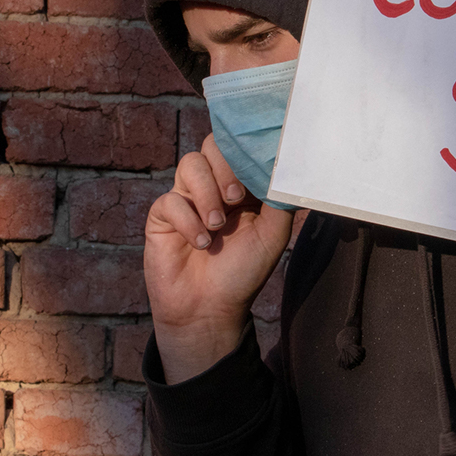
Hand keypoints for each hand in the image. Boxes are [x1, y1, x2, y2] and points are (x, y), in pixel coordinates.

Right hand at [144, 133, 292, 383]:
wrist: (209, 310)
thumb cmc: (243, 272)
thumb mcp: (272, 235)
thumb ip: (280, 199)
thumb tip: (292, 167)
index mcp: (242, 185)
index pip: (241, 148)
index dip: (247, 150)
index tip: (258, 166)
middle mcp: (213, 186)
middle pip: (212, 145)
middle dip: (226, 167)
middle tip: (236, 198)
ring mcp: (187, 198)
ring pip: (190, 164)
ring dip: (207, 193)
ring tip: (217, 225)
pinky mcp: (163, 215)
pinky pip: (170, 200)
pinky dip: (188, 221)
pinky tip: (201, 243)